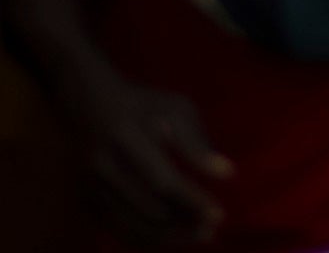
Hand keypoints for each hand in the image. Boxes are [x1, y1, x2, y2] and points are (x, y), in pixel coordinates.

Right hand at [74, 76, 227, 240]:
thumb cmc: (144, 106)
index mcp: (125, 136)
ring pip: (131, 226)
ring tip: (200, 235)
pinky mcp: (85, 200)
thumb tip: (227, 174)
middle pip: (147, 209)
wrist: (89, 106)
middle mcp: (102, 165)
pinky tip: (173, 237)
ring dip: (167, 237)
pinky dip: (145, 239)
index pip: (163, 181)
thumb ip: (197, 143)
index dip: (191, 202)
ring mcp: (89, 187)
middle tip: (213, 228)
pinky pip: (117, 229)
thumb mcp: (175, 109)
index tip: (219, 215)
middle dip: (183, 224)